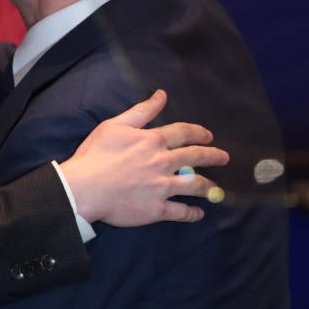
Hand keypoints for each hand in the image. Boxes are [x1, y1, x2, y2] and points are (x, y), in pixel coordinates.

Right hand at [59, 90, 228, 225]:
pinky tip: (199, 213)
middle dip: (214, 156)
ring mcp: (162, 187)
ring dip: (209, 186)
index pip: (184, 133)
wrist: (83, 188)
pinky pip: (180, 211)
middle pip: (196, 157)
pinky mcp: (156, 209)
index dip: (199, 133)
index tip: (209, 135)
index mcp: (153, 141)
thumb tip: (161, 95)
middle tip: (224, 158)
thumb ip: (142, 111)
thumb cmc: (95, 155)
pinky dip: (192, 213)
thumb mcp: (116, 125)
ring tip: (217, 189)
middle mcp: (163, 162)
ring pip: (194, 185)